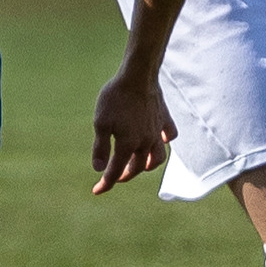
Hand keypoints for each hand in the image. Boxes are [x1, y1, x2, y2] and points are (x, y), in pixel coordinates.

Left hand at [90, 72, 173, 195]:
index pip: (116, 172)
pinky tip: (159, 141)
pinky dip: (164, 142)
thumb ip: (101, 149)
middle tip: (116, 176)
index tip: (97, 191)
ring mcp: (157, 131)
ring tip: (140, 165)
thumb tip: (99, 170)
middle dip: (125, 175)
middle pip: (137, 168)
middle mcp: (146, 142)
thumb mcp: (100, 123)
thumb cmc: (115, 98)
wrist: (138, 76)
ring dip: (148, 165)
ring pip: (157, 157)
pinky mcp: (164, 118)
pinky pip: (168, 136)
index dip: (105, 184)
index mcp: (128, 145)